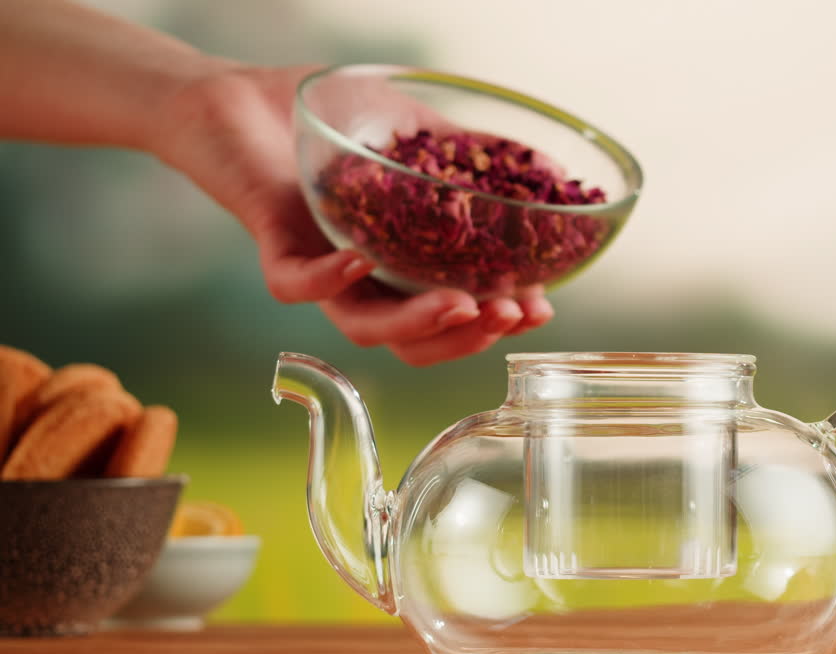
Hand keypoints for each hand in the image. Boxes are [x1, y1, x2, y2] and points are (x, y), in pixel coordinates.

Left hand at [149, 64, 552, 364]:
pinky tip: (359, 261)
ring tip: (462, 307)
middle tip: (511, 315)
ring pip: (365, 327)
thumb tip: (553, 173)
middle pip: (417, 342)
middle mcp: (367, 281)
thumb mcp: (423, 133)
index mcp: (405, 266)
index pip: (457, 313)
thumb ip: (477, 156)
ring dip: (417, 326)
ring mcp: (322, 271)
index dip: (499, 320)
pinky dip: (327, 280)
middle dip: (469, 337)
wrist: (250, 98)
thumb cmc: (338, 122)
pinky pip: (294, 284)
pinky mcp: (276, 248)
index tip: (540, 307)